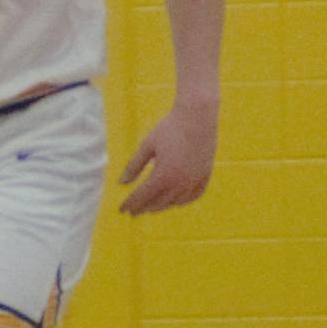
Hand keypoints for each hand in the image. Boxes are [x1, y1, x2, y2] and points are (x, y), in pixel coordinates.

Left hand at [118, 100, 217, 215]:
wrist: (198, 116)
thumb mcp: (147, 146)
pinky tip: (176, 202)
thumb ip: (134, 166)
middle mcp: (180, 183)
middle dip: (144, 207)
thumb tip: (121, 182)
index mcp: (163, 176)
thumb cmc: (169, 128)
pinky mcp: (205, 174)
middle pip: (158, 202)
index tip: (122, 209)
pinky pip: (194, 195)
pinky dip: (183, 201)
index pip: (142, 196)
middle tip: (134, 211)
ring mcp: (194, 180)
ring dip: (162, 206)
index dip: (131, 204)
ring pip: (176, 202)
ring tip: (151, 208)